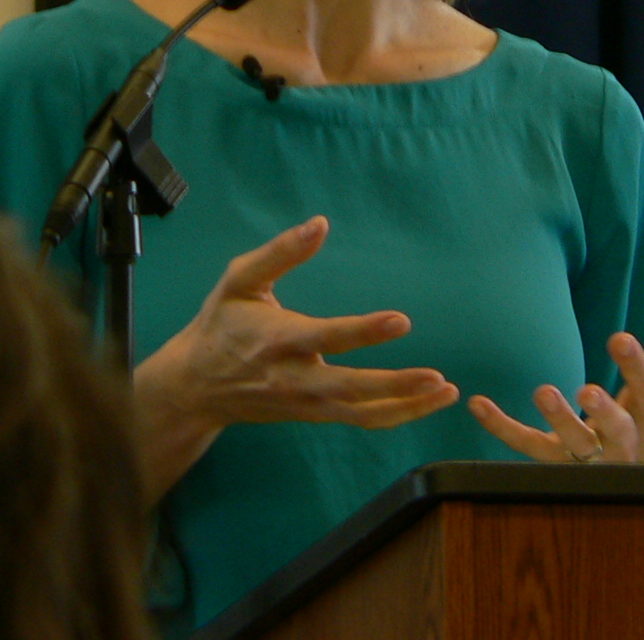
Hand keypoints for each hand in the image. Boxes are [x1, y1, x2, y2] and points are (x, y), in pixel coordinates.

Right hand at [132, 216, 458, 498]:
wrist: (196, 386)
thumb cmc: (222, 324)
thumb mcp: (238, 280)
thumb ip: (280, 252)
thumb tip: (321, 223)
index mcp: (275, 340)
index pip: (326, 337)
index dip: (364, 331)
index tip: (401, 321)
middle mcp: (293, 378)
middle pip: (350, 389)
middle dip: (396, 386)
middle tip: (438, 378)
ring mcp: (305, 403)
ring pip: (361, 413)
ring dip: (406, 406)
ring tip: (446, 391)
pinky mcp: (313, 415)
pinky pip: (358, 420)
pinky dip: (394, 414)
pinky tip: (424, 402)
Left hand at [467, 286, 643, 463]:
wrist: (642, 483)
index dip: (637, 368)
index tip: (619, 337)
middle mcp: (628, 443)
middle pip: (619, 431)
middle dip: (606, 411)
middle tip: (589, 390)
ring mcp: (591, 458)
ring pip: (575, 445)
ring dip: (560, 420)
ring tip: (543, 390)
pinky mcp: (557, 463)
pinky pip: (528, 447)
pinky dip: (502, 426)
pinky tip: (478, 403)